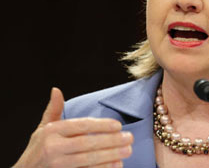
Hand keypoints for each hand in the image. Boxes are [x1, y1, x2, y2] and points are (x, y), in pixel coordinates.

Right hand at [14, 88, 133, 167]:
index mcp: (51, 132)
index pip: (81, 126)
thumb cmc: (37, 150)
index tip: (119, 126)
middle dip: (111, 140)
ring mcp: (57, 165)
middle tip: (129, 138)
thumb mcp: (42, 129)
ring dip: (110, 155)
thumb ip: (53, 110)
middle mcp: (53, 148)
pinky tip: (116, 165)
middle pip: (87, 143)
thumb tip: (56, 90)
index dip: (101, 125)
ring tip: (127, 151)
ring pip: (88, 159)